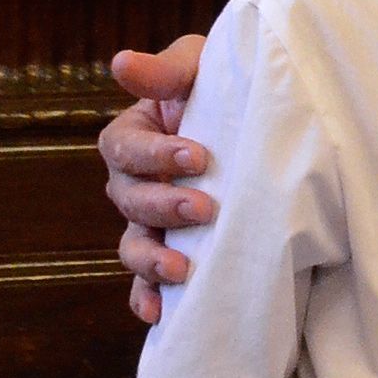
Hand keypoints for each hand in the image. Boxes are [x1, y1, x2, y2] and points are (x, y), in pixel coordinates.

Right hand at [101, 35, 212, 323]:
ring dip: (152, 261)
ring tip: (181, 271)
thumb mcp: (197, 67)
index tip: (198, 156)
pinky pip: (146, 283)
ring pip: (133, 246)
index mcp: (131, 137)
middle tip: (204, 208)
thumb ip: (165, 71)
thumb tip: (121, 63)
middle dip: (164, 207)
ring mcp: (148, 223)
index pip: (126, 149)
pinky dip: (147, 298)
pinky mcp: (169, 251)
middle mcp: (132, 183)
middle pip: (130, 201)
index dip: (157, 155)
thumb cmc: (222, 86)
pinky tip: (159, 313)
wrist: (256, 123)